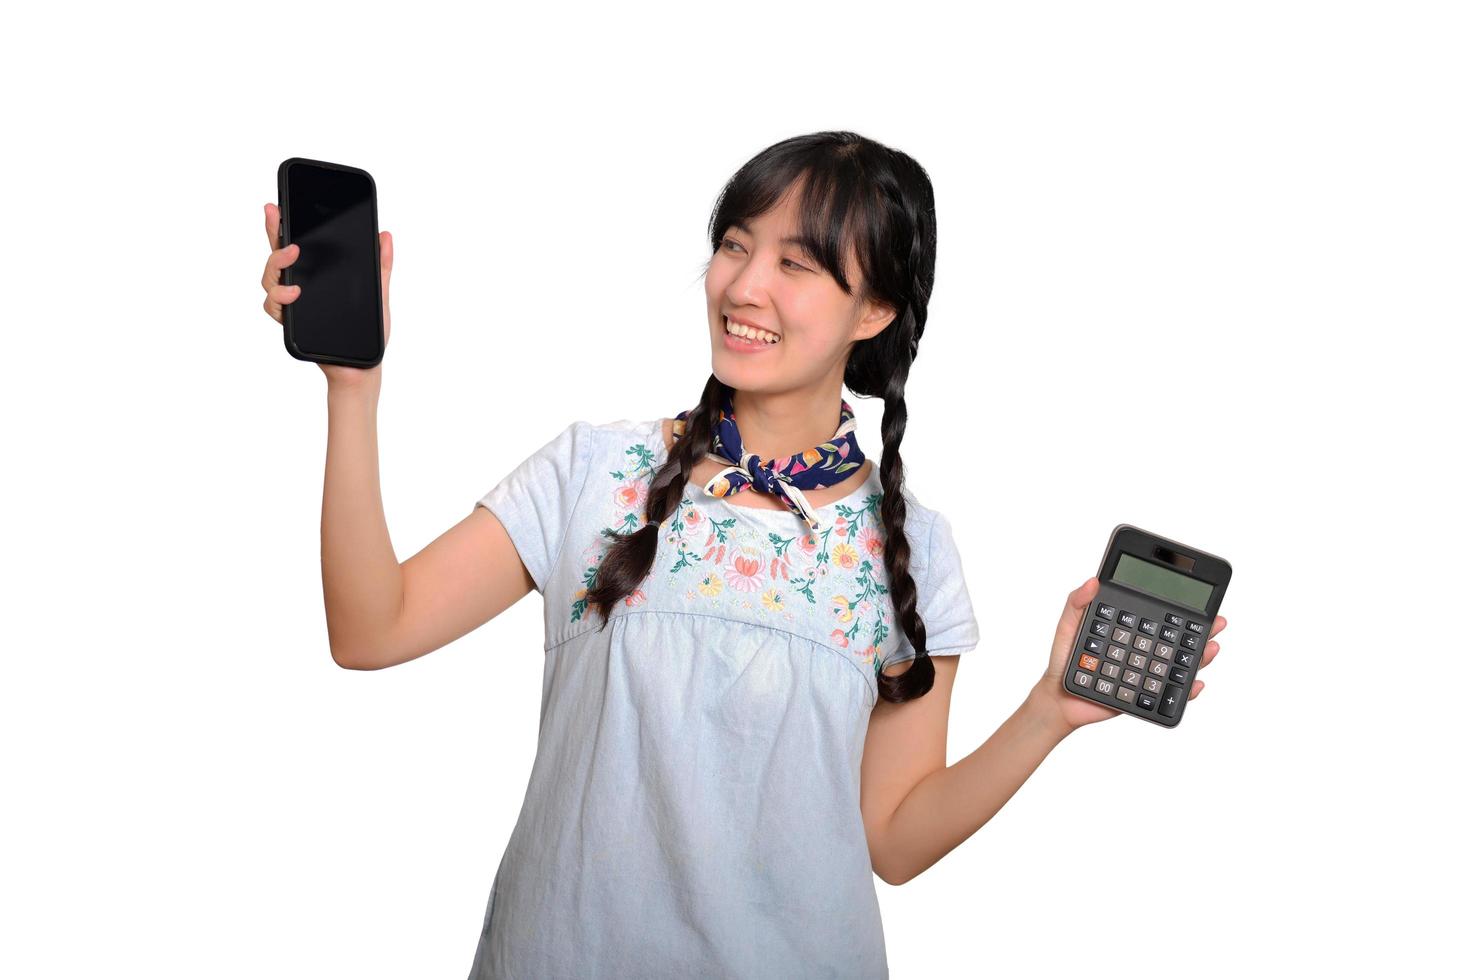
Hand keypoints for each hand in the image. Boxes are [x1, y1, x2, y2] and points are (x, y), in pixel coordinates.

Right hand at [260, 202, 393, 388]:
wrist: (364, 367)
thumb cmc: (369, 333)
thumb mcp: (379, 293)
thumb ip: (381, 265)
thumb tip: (385, 235)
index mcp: (317, 276)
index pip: (294, 246)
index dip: (281, 226)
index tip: (275, 206)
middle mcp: (299, 288)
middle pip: (275, 259)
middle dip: (274, 239)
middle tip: (291, 238)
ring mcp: (292, 306)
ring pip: (269, 281)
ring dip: (277, 269)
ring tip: (294, 262)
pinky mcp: (291, 324)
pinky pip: (273, 308)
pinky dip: (280, 299)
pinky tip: (294, 294)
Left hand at [1033, 576, 1226, 732]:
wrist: (1060, 698)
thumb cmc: (1064, 659)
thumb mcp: (1068, 625)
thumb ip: (1078, 601)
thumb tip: (1093, 580)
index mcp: (1129, 628)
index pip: (1158, 615)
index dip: (1180, 607)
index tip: (1198, 597)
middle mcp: (1142, 649)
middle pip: (1177, 638)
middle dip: (1201, 630)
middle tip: (1217, 622)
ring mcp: (1145, 671)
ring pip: (1179, 664)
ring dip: (1199, 657)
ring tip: (1211, 648)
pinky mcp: (1143, 696)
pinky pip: (1169, 696)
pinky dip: (1185, 692)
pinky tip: (1195, 684)